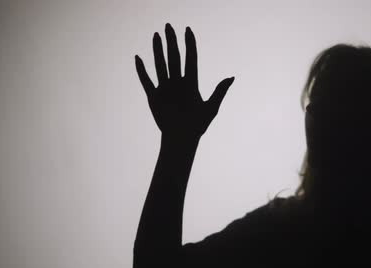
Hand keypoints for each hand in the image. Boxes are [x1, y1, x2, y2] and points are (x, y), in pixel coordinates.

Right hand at [135, 24, 234, 139]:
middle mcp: (178, 83)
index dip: (190, 44)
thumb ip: (220, 91)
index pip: (191, 59)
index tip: (188, 30)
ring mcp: (165, 88)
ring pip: (160, 65)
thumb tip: (232, 77)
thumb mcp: (211, 107)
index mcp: (191, 83)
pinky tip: (138, 58)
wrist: (181, 139)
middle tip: (168, 26)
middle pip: (174, 58)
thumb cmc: (198, 125)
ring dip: (157, 50)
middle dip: (172, 42)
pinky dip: (141, 70)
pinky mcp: (154, 97)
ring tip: (156, 35)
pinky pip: (146, 81)